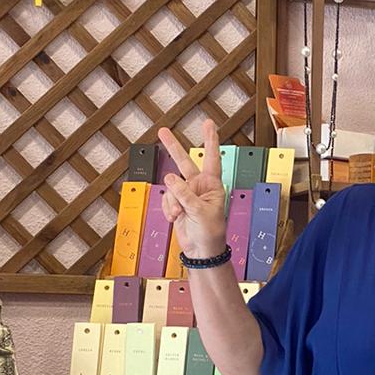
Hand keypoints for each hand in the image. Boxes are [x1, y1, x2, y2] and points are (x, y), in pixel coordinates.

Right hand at [157, 121, 227, 260]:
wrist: (201, 251)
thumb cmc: (210, 232)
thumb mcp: (200, 211)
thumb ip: (184, 194)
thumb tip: (169, 179)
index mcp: (212, 184)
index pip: (212, 158)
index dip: (210, 140)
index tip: (207, 124)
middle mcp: (199, 186)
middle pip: (184, 162)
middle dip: (173, 148)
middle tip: (162, 131)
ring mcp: (186, 195)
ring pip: (171, 188)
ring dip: (172, 202)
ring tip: (178, 214)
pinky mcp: (176, 204)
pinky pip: (166, 200)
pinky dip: (168, 209)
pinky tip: (175, 218)